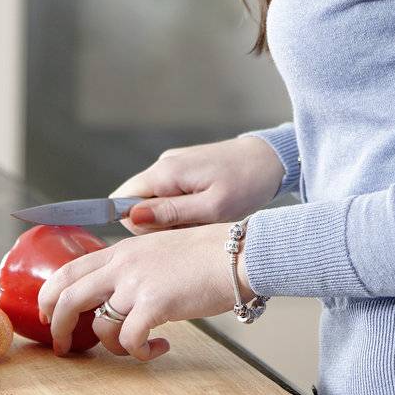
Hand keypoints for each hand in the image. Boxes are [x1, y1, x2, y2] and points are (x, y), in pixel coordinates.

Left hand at [36, 221, 254, 361]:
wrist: (236, 254)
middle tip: (62, 347)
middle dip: (57, 327)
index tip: (47, 314)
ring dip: (114, 346)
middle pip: (67, 298)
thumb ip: (136, 267)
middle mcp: (122, 266)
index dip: (49, 295)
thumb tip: (124, 295)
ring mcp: (136, 284)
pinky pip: (130, 340)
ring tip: (138, 347)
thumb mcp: (160, 250)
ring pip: (100, 326)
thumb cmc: (206, 254)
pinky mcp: (155, 304)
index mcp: (121, 251)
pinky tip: (158, 349)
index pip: (68, 270)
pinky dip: (139, 353)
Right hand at [111, 136, 283, 233]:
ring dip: (173, 219)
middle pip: (137, 204)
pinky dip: (184, 209)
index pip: (121, 202)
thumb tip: (132, 218)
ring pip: (155, 202)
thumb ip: (171, 214)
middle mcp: (163, 165)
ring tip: (205, 218)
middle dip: (159, 225)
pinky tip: (207, 210)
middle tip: (193, 227)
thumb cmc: (247, 184)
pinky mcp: (185, 169)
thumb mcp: (212, 208)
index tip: (168, 234)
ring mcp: (174, 165)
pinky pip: (170, 195)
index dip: (137, 225)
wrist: (272, 160)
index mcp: (165, 172)